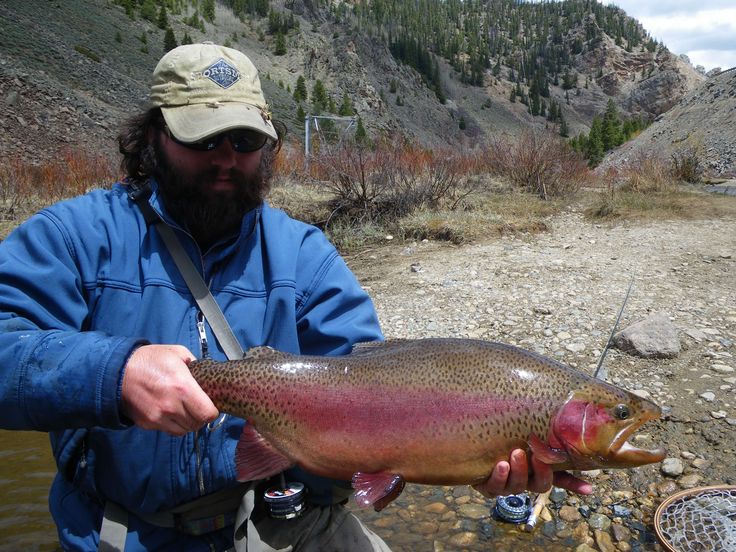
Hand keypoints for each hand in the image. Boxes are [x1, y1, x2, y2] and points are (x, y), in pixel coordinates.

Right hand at [120, 344, 218, 435]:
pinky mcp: (148, 423)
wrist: (117, 372)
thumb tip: (205, 374)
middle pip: (197, 424)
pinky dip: (175, 425)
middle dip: (201, 416)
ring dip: (189, 422)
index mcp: (182, 387)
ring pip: (185, 430)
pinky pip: (170, 431)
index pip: (207, 413)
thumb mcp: (177, 353)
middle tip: (199, 406)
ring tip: (186, 409)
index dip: (212, 410)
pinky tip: (173, 412)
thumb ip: (195, 364)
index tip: (210, 404)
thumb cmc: (149, 360)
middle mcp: (171, 406)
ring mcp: (158, 417)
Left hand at [473, 449, 592, 496]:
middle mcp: (524, 482)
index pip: (559, 480)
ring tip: (513, 455)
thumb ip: (547, 446)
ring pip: (515, 486)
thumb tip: (580, 466)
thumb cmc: (505, 444)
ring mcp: (506, 486)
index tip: (581, 483)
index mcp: (536, 473)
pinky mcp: (487, 486)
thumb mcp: (527, 443)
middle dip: (538, 472)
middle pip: (539, 485)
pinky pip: (493, 488)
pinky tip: (499, 465)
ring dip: (517, 472)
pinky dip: (498, 477)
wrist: (473, 445)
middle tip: (534, 455)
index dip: (572, 484)